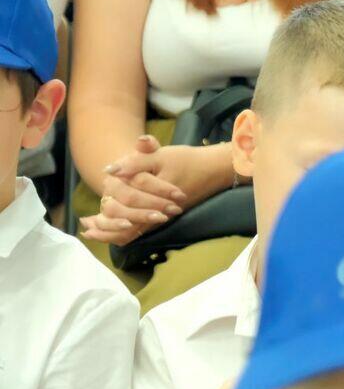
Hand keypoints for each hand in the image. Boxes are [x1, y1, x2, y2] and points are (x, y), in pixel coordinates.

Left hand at [81, 137, 229, 244]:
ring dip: (110, 232)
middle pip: (124, 220)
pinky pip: (141, 230)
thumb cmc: (187, 161)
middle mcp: (154, 207)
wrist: (212, 170)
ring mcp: (159, 214)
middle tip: (85, 226)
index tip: (88, 215)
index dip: (106, 206)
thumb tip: (110, 168)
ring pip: (132, 230)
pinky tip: (112, 232)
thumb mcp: (162, 155)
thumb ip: (136, 160)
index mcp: (150, 191)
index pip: (123, 201)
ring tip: (91, 232)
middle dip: (104, 224)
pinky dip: (124, 233)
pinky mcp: (163, 216)